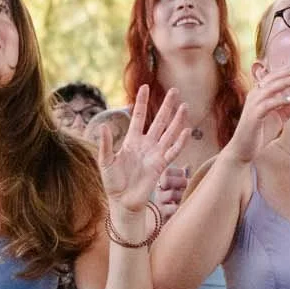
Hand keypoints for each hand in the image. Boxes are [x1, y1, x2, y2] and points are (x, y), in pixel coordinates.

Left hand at [97, 86, 191, 220]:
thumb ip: (106, 144)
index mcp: (131, 141)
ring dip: (177, 120)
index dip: (142, 102)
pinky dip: (180, 142)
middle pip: (159, 121)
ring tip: (184, 106)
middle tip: (174, 90)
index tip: (145, 87)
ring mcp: (155, 154)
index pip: (138, 117)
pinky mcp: (161, 165)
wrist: (123, 202)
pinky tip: (186, 130)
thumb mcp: (105, 162)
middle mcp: (146, 145)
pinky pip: (173, 151)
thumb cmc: (113, 183)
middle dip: (166, 106)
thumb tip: (103, 127)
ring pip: (169, 133)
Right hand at [226, 67, 289, 163]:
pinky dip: (279, 100)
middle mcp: (255, 95)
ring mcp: (253, 104)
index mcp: (260, 93)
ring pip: (270, 88)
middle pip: (272, 78)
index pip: (275, 77)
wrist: (244, 149)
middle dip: (289, 72)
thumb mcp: (281, 117)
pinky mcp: (253, 116)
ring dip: (286, 82)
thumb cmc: (261, 132)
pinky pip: (267, 105)